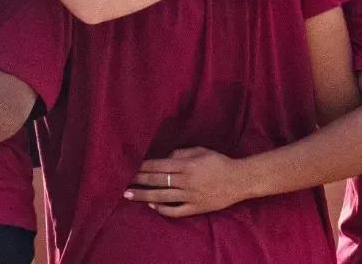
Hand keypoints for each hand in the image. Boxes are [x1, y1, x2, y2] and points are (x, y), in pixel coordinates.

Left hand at [122, 147, 252, 217]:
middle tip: (123, 181)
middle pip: (157, 181)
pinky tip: (152, 206)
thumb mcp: (200, 151)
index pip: (159, 166)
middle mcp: (186, 181)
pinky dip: (162, 209)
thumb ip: (180, 153)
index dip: (143, 167)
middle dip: (139, 181)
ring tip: (129, 195)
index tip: (131, 167)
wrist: (239, 180)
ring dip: (144, 196)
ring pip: (162, 197)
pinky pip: (175, 211)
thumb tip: (163, 158)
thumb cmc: (219, 162)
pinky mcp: (195, 208)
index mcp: (187, 165)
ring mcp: (190, 196)